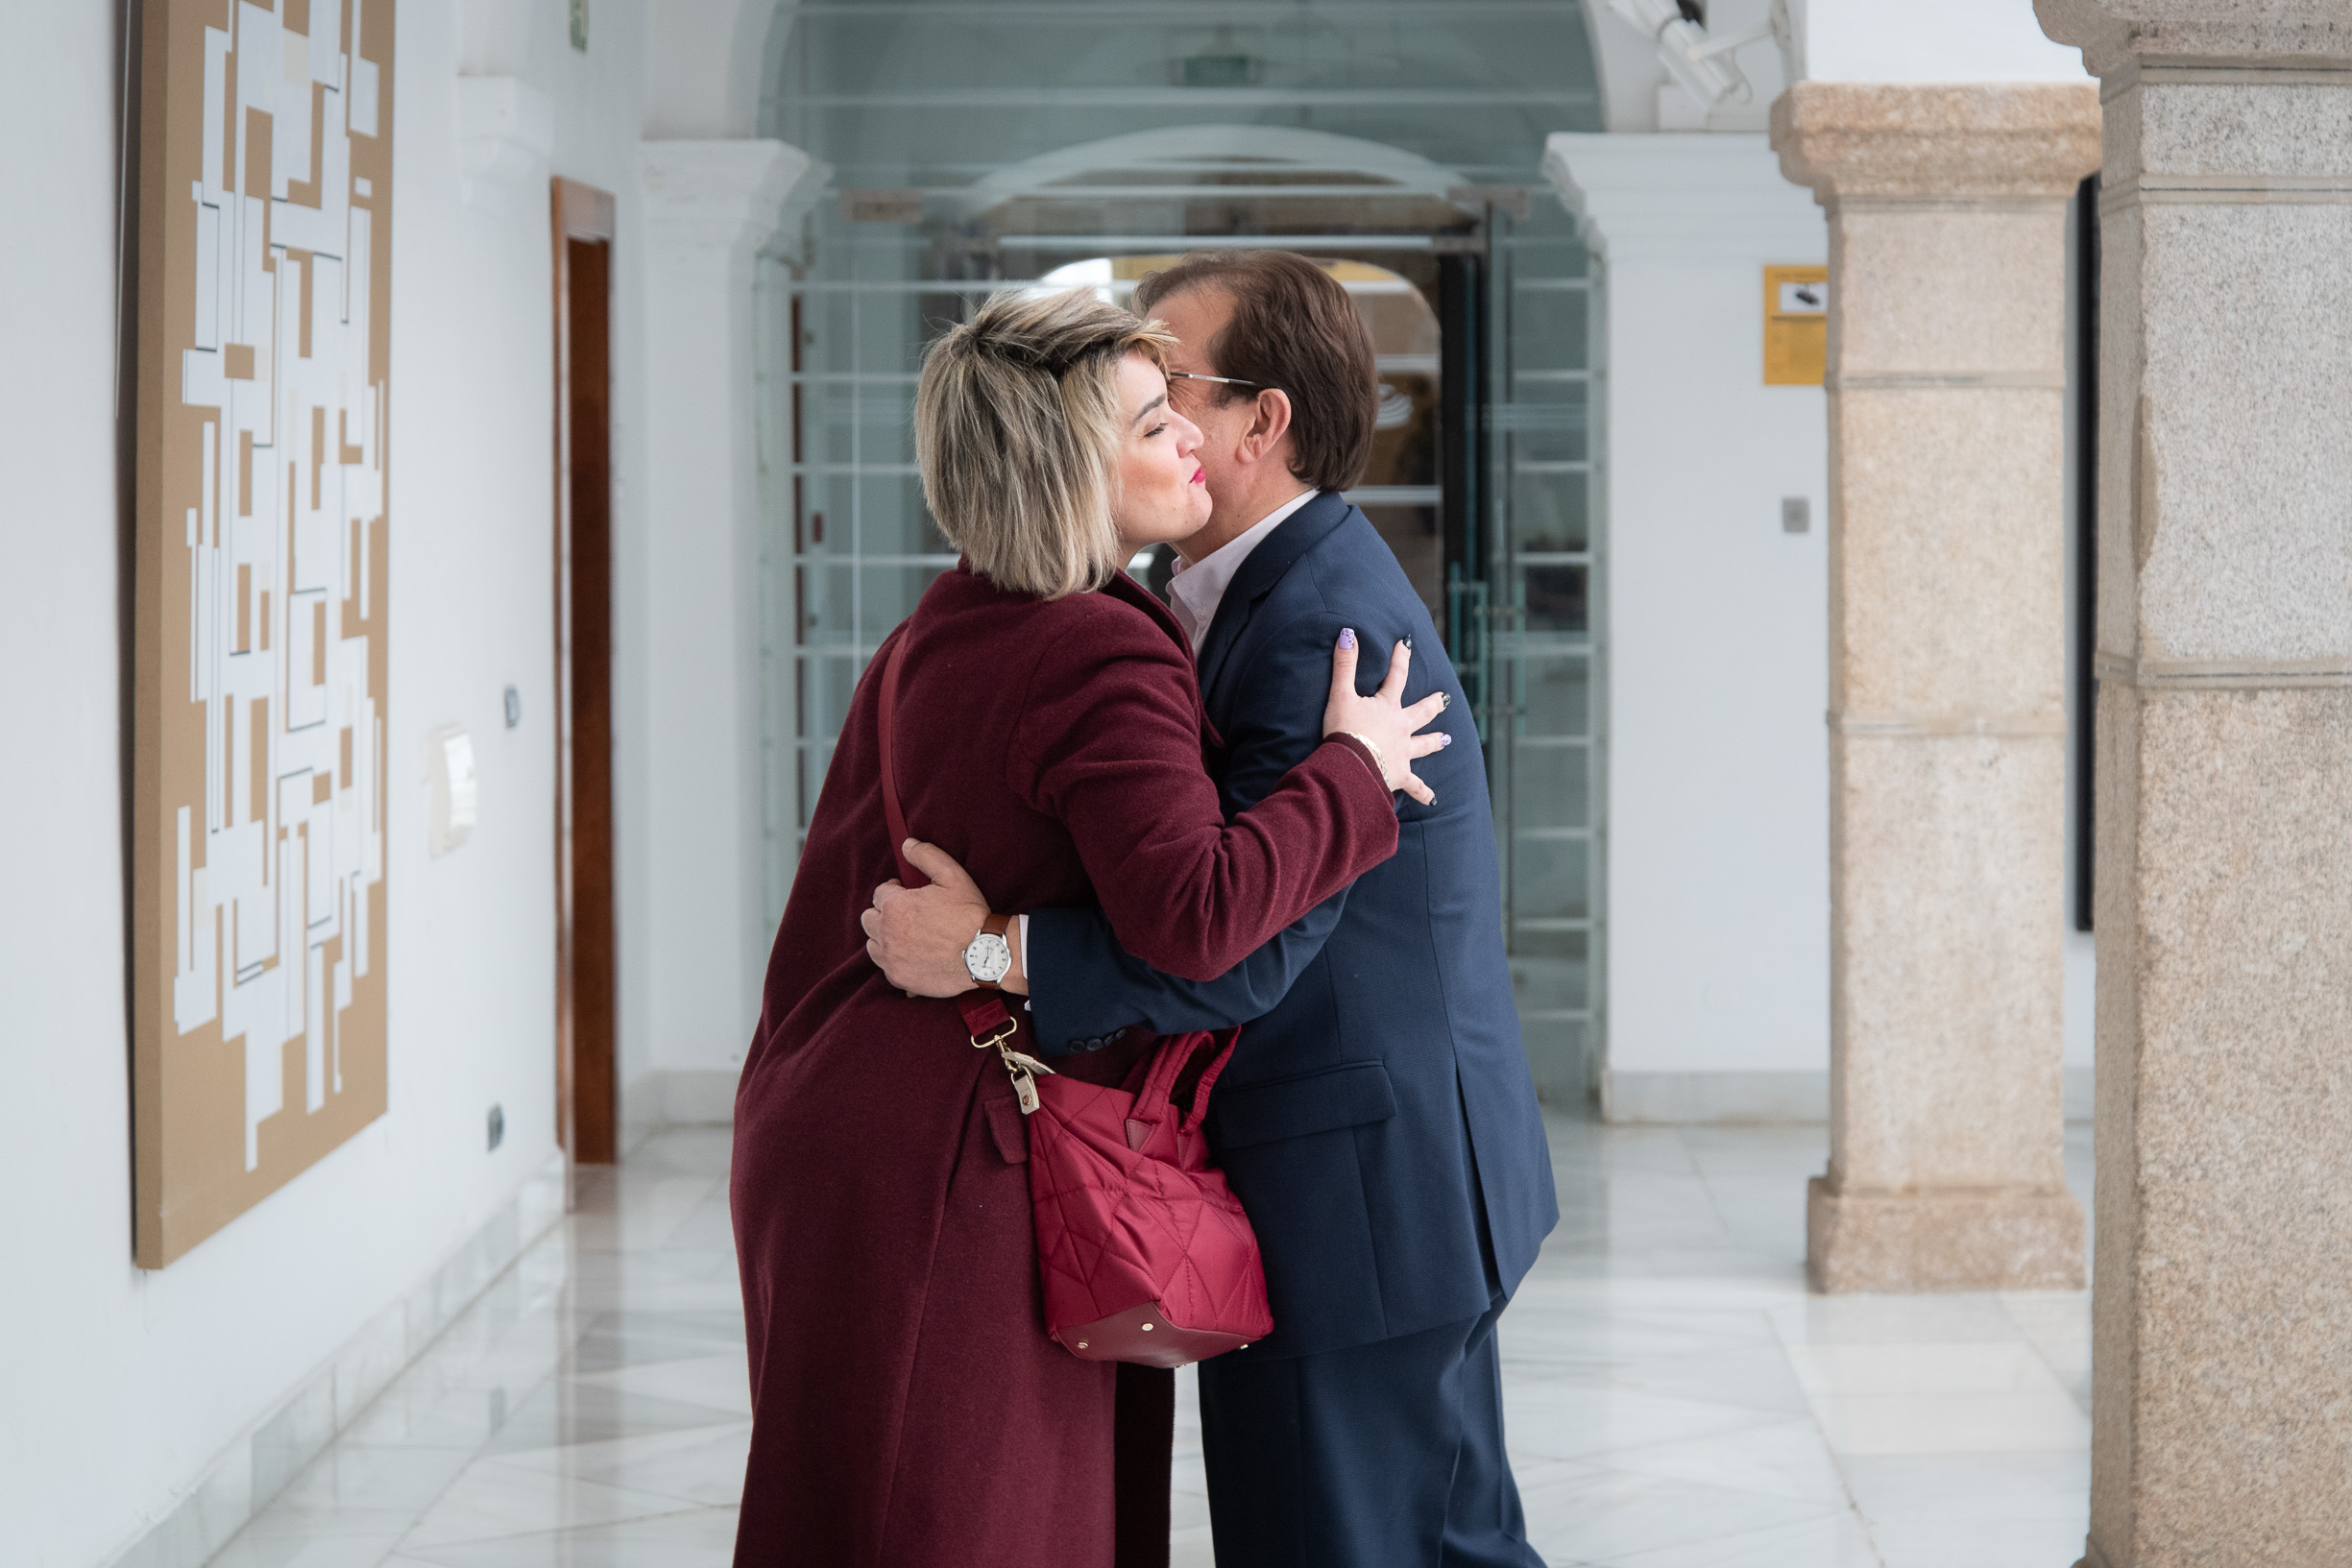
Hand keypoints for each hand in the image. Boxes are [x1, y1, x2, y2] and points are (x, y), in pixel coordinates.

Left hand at [860, 841, 1026, 996]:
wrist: (984, 955)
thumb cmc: (969, 915)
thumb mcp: (952, 876)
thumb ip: (926, 856)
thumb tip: (907, 845)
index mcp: (894, 905)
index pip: (879, 893)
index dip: (894, 891)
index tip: (907, 894)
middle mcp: (886, 933)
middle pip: (869, 919)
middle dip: (883, 914)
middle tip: (906, 915)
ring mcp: (891, 958)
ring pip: (872, 945)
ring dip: (884, 937)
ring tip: (906, 936)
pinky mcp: (900, 978)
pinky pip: (886, 967)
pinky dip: (895, 961)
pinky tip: (913, 956)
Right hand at [1321, 630, 1449, 805]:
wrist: (1350, 766)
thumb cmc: (1344, 730)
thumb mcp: (1341, 695)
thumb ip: (1344, 665)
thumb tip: (1347, 634)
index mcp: (1388, 707)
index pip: (1396, 676)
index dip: (1400, 658)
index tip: (1406, 644)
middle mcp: (1401, 729)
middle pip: (1421, 713)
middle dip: (1433, 704)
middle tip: (1445, 698)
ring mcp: (1403, 753)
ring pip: (1424, 746)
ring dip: (1434, 742)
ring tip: (1446, 740)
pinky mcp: (1399, 776)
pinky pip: (1415, 786)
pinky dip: (1423, 793)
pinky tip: (1432, 799)